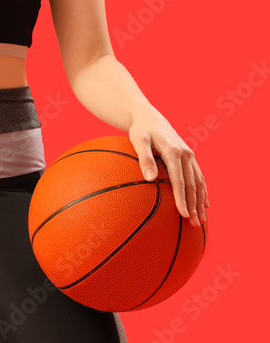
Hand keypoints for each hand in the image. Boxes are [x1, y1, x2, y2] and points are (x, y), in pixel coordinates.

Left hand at [128, 103, 208, 226]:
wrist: (150, 118)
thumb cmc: (140, 130)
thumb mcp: (138, 140)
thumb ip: (144, 158)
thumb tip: (150, 178)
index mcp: (174, 151)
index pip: (179, 180)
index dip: (182, 198)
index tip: (183, 214)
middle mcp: (186, 154)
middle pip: (192, 184)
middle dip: (194, 205)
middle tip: (194, 224)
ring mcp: (190, 156)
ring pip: (199, 182)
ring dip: (200, 202)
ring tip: (201, 220)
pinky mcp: (189, 158)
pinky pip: (199, 177)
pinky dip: (203, 191)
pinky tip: (204, 204)